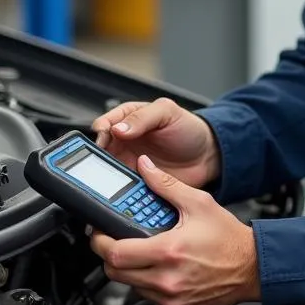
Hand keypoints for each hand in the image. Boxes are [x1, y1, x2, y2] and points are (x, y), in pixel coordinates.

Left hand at [89, 155, 260, 304]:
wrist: (252, 267)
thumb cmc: (229, 239)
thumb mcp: (199, 203)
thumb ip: (166, 184)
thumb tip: (145, 167)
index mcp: (169, 251)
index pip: (116, 254)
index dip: (101, 241)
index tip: (99, 232)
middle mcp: (167, 279)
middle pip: (115, 274)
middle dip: (110, 256)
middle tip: (115, 241)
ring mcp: (171, 299)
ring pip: (130, 286)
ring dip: (128, 270)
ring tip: (141, 252)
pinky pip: (147, 298)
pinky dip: (146, 284)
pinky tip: (159, 269)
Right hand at [92, 97, 220, 189]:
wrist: (206, 156)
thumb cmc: (189, 129)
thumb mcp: (167, 112)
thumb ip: (142, 117)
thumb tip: (117, 128)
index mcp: (128, 119)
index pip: (104, 124)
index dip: (101, 131)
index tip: (104, 139)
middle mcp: (124, 142)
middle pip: (100, 150)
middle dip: (98, 158)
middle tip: (103, 164)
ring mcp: (129, 163)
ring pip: (108, 171)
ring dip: (109, 176)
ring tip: (114, 180)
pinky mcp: (137, 183)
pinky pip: (123, 188)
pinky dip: (122, 191)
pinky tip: (126, 192)